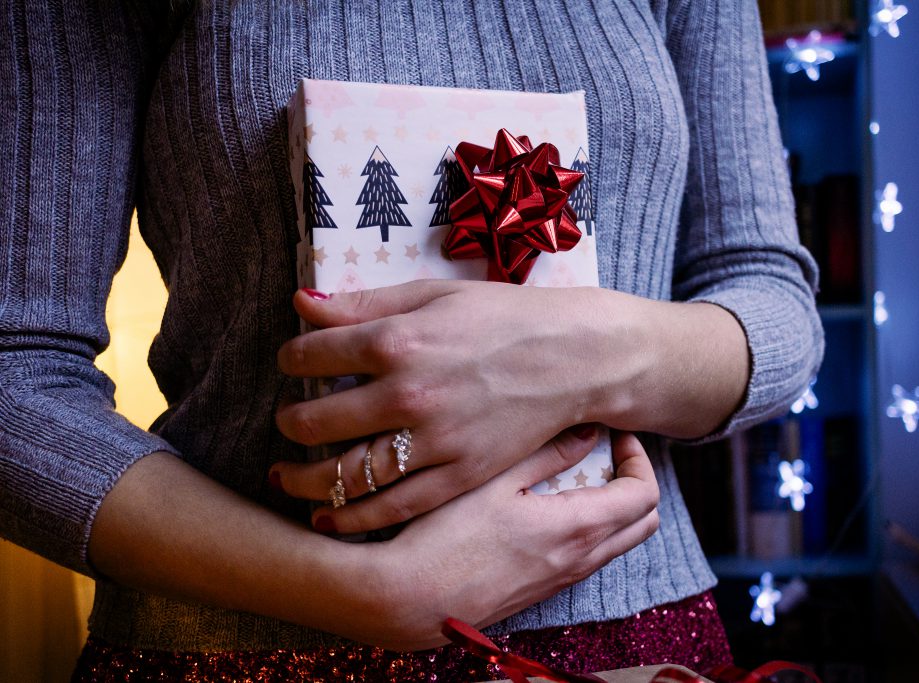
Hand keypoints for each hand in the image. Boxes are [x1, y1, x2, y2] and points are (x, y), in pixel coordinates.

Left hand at [275, 281, 642, 533]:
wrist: (573, 357)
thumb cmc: (503, 317)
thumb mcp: (434, 294)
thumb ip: (364, 303)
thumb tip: (300, 302)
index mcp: (397, 340)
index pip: (310, 356)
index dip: (292, 360)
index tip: (296, 363)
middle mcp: (408, 394)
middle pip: (315, 421)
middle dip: (289, 421)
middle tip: (289, 420)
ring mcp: (434, 441)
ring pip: (345, 474)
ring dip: (304, 477)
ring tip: (287, 474)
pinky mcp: (459, 475)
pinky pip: (392, 507)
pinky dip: (351, 516)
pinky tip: (326, 514)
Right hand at [340, 430, 659, 650]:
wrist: (405, 599)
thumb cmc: (443, 535)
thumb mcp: (493, 479)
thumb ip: (547, 453)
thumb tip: (589, 431)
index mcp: (577, 528)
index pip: (645, 493)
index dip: (639, 457)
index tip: (613, 434)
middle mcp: (580, 559)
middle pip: (643, 522)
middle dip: (634, 481)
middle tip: (604, 452)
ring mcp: (561, 580)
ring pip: (617, 542)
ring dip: (611, 506)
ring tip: (573, 474)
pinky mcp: (541, 591)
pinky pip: (588, 557)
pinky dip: (588, 528)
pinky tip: (545, 504)